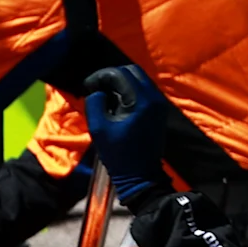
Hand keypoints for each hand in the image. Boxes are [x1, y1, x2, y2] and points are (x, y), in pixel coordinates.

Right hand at [83, 63, 179, 208]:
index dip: (100, 76)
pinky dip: (128, 90)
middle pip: (132, 71)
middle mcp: (155, 98)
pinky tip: (115, 102)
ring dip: (120, 82)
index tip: (87, 86)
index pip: (120, 74)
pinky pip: (143, 90)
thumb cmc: (118, 154)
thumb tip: (96, 92)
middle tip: (95, 88)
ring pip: (139, 79)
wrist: (141, 175)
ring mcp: (159, 103)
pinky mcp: (158, 110)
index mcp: (142, 101)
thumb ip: (95, 104)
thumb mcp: (99, 129)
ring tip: (103, 95)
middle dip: (111, 76)